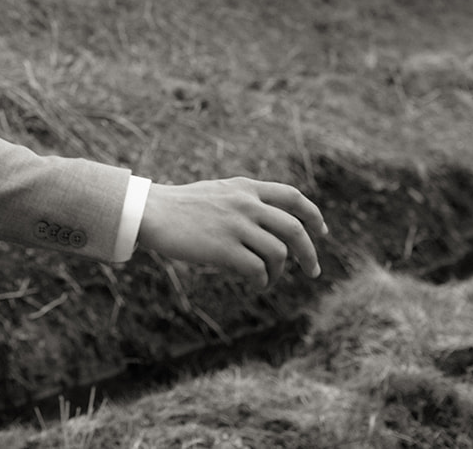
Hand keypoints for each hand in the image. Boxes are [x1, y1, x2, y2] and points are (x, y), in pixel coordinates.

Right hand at [135, 177, 327, 287]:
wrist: (150, 212)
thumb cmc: (180, 206)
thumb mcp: (218, 192)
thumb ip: (245, 200)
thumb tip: (272, 225)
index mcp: (246, 188)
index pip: (293, 197)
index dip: (314, 215)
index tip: (322, 233)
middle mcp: (245, 203)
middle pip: (295, 229)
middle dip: (310, 254)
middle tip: (313, 271)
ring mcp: (235, 225)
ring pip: (279, 254)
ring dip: (279, 272)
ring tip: (268, 280)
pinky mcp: (224, 248)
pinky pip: (258, 270)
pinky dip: (262, 282)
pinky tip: (255, 285)